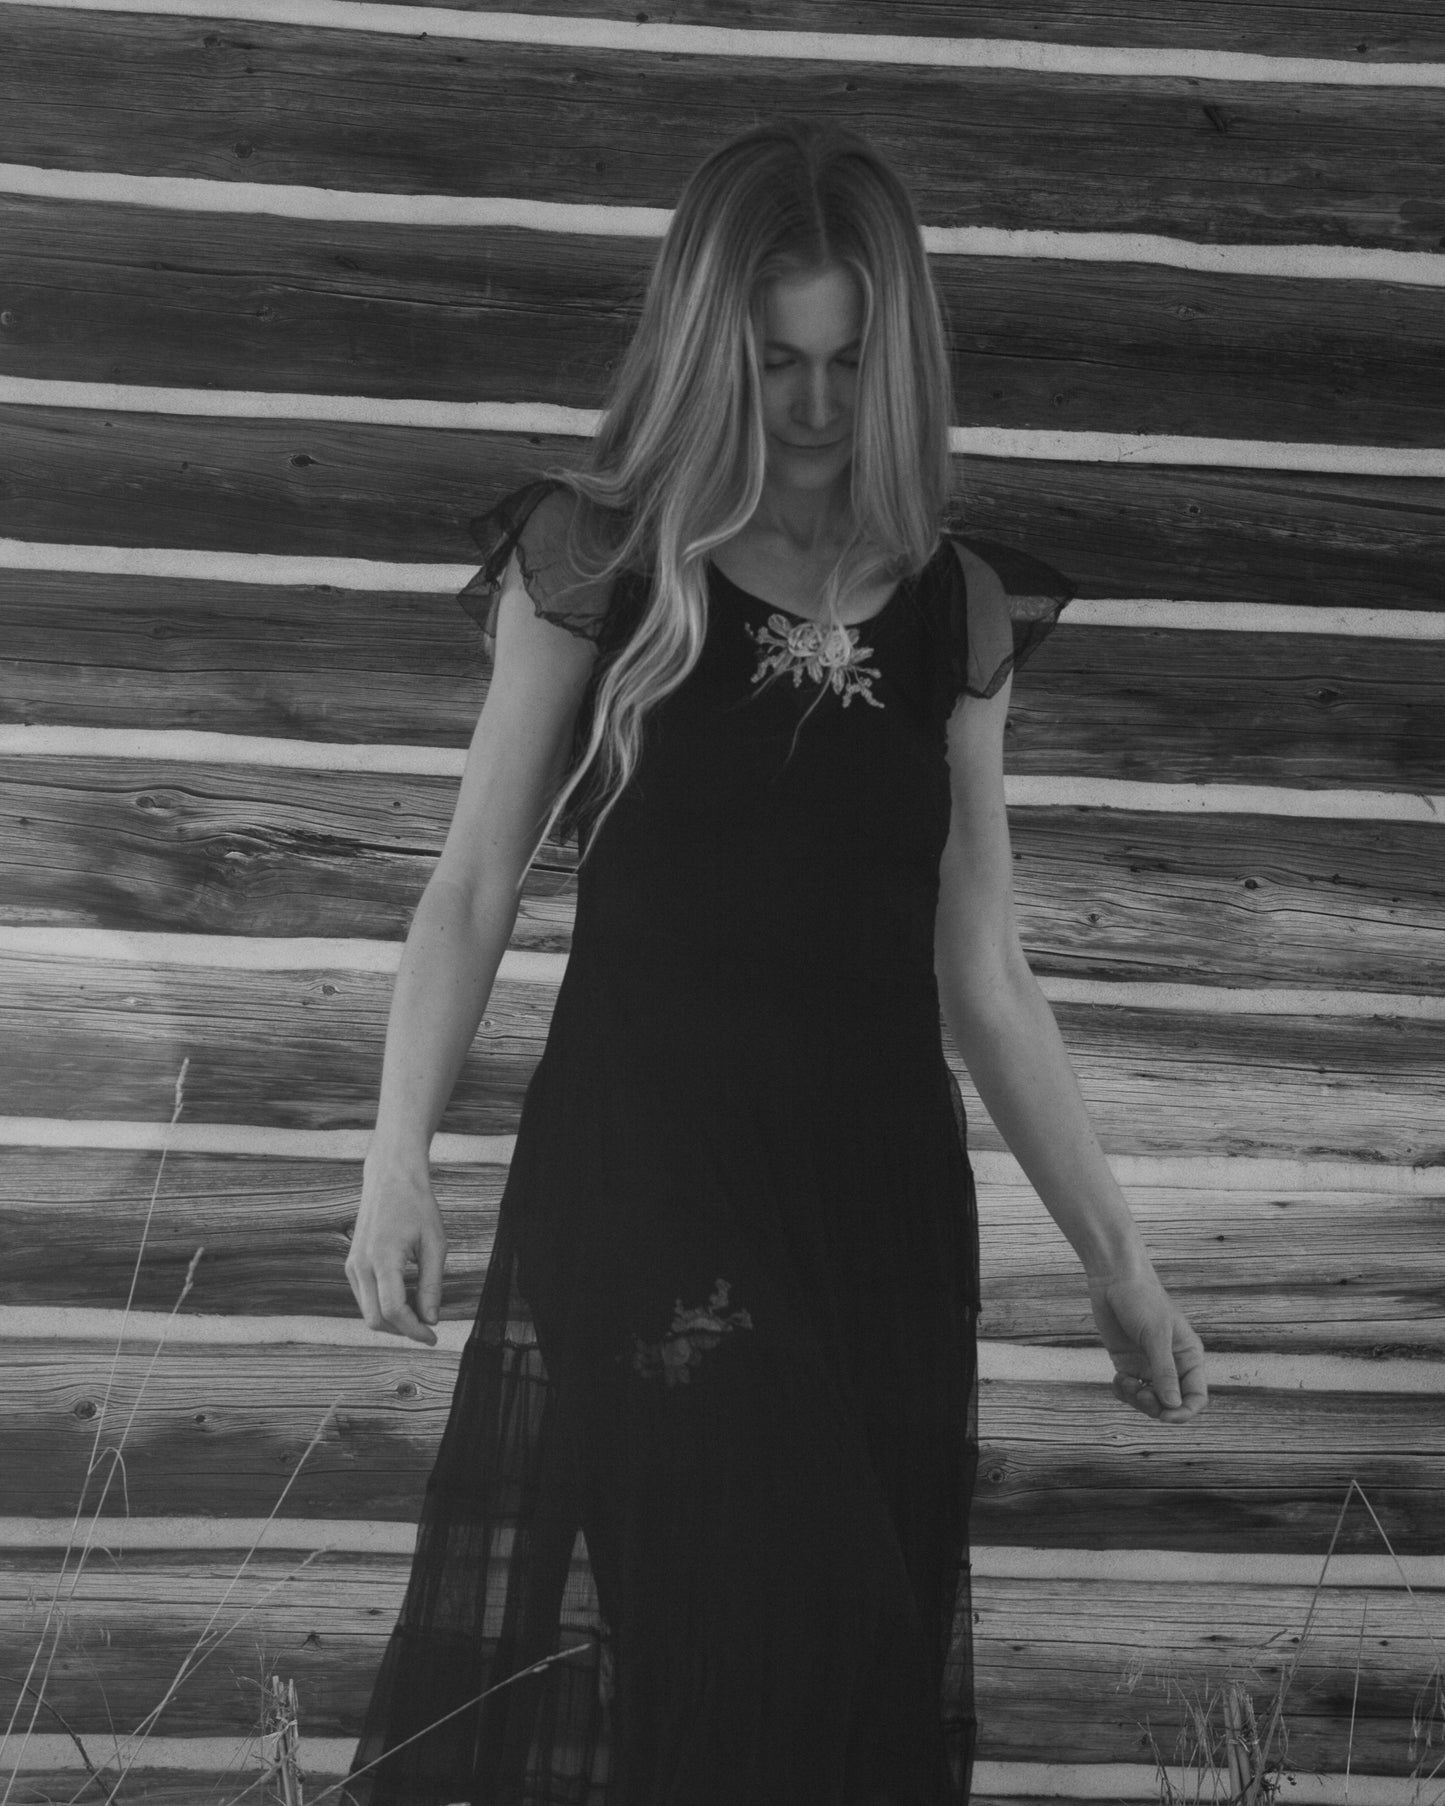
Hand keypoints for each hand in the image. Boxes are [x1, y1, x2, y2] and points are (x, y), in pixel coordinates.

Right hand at [345, 1151, 447, 1344]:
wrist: (390, 1176)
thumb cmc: (417, 1205)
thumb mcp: (435, 1244)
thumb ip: (432, 1285)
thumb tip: (431, 1319)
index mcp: (382, 1258)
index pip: (392, 1311)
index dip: (414, 1330)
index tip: (433, 1337)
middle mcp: (360, 1265)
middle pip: (375, 1320)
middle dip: (402, 1330)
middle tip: (429, 1328)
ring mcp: (352, 1265)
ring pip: (367, 1312)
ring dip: (393, 1320)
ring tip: (422, 1312)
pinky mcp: (351, 1264)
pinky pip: (365, 1298)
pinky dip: (384, 1306)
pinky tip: (407, 1299)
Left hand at [1086, 1262, 1207, 1422]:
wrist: (1114, 1279)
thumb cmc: (1141, 1300)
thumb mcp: (1155, 1336)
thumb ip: (1165, 1371)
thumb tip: (1173, 1405)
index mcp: (1189, 1357)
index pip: (1195, 1396)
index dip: (1184, 1411)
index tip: (1165, 1415)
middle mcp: (1171, 1365)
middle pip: (1171, 1404)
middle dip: (1155, 1406)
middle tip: (1140, 1394)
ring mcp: (1148, 1365)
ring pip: (1149, 1401)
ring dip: (1136, 1400)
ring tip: (1124, 1383)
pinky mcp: (1128, 1363)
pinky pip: (1130, 1390)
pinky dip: (1123, 1392)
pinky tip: (1117, 1380)